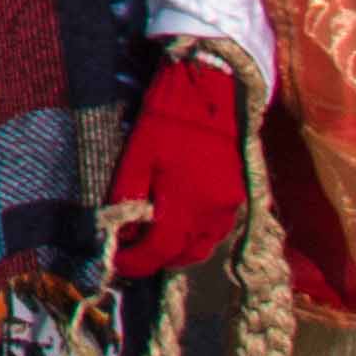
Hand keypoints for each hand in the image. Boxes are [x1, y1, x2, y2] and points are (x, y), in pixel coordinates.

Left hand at [107, 49, 247, 277]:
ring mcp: (229, 207)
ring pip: (202, 246)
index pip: (160, 250)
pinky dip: (195, 235)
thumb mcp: (137, 156)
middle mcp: (214, 213)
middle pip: (183, 255)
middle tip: (132, 251)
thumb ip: (127, 197)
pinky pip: (215, 230)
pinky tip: (177, 221)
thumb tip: (119, 232)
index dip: (136, 261)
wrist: (209, 93)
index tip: (118, 262)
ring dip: (177, 250)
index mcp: (186, 203)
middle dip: (156, 259)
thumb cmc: (166, 120)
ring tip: (152, 238)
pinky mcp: (237, 197)